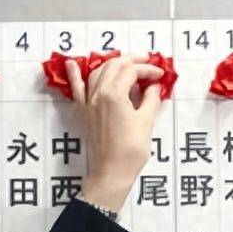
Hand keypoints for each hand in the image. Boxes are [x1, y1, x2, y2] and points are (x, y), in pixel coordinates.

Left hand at [65, 53, 165, 211]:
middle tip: (147, 62)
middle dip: (131, 60)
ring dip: (112, 64)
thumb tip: (154, 86)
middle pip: (113, 66)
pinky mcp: (84, 112)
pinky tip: (72, 64)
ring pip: (98, 73)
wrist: (112, 170)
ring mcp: (88, 103)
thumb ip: (150, 98)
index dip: (148, 70)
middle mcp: (97, 94)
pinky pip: (77, 90)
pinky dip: (75, 75)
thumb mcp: (146, 120)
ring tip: (127, 63)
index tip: (160, 75)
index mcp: (113, 94)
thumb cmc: (131, 148)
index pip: (131, 71)